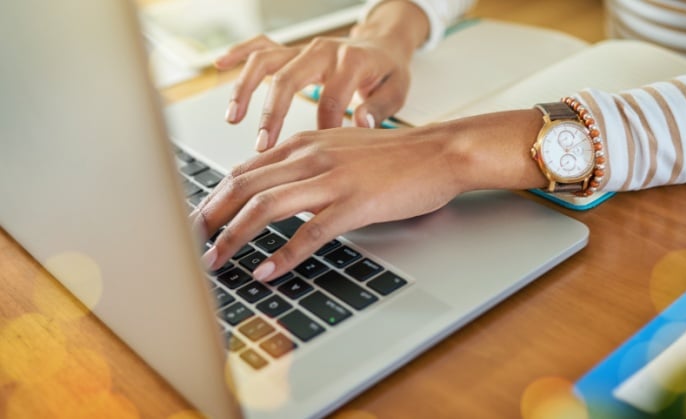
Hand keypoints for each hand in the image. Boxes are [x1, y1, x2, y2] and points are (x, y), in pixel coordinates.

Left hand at [191, 110, 546, 282]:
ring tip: (215, 261)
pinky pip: (309, 232)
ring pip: (266, 206)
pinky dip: (283, 254)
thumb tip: (277, 189)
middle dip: (210, 216)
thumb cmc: (395, 155)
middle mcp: (312, 156)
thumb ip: (307, 164)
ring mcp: (333, 179)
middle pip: (244, 185)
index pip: (245, 168)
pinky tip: (266, 271)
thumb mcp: (342, 148)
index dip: (214, 195)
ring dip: (234, 236)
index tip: (198, 219)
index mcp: (306, 144)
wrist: (439, 151)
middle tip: (190, 242)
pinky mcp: (355, 203)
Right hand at [214, 1, 429, 151]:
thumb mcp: (397, 90)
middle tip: (262, 145)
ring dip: (246, 88)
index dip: (323, 128)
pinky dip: (239, 54)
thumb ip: (379, 108)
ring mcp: (305, 49)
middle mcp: (324, 50)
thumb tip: (360, 122)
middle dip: (272, 113)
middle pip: (289, 78)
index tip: (315, 156)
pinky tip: (219, 66)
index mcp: (352, 61)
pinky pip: (261, 46)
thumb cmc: (388, 72)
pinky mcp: (293, 50)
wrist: (384, 45)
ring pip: (267, 60)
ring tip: (233, 117)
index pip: (330, 98)